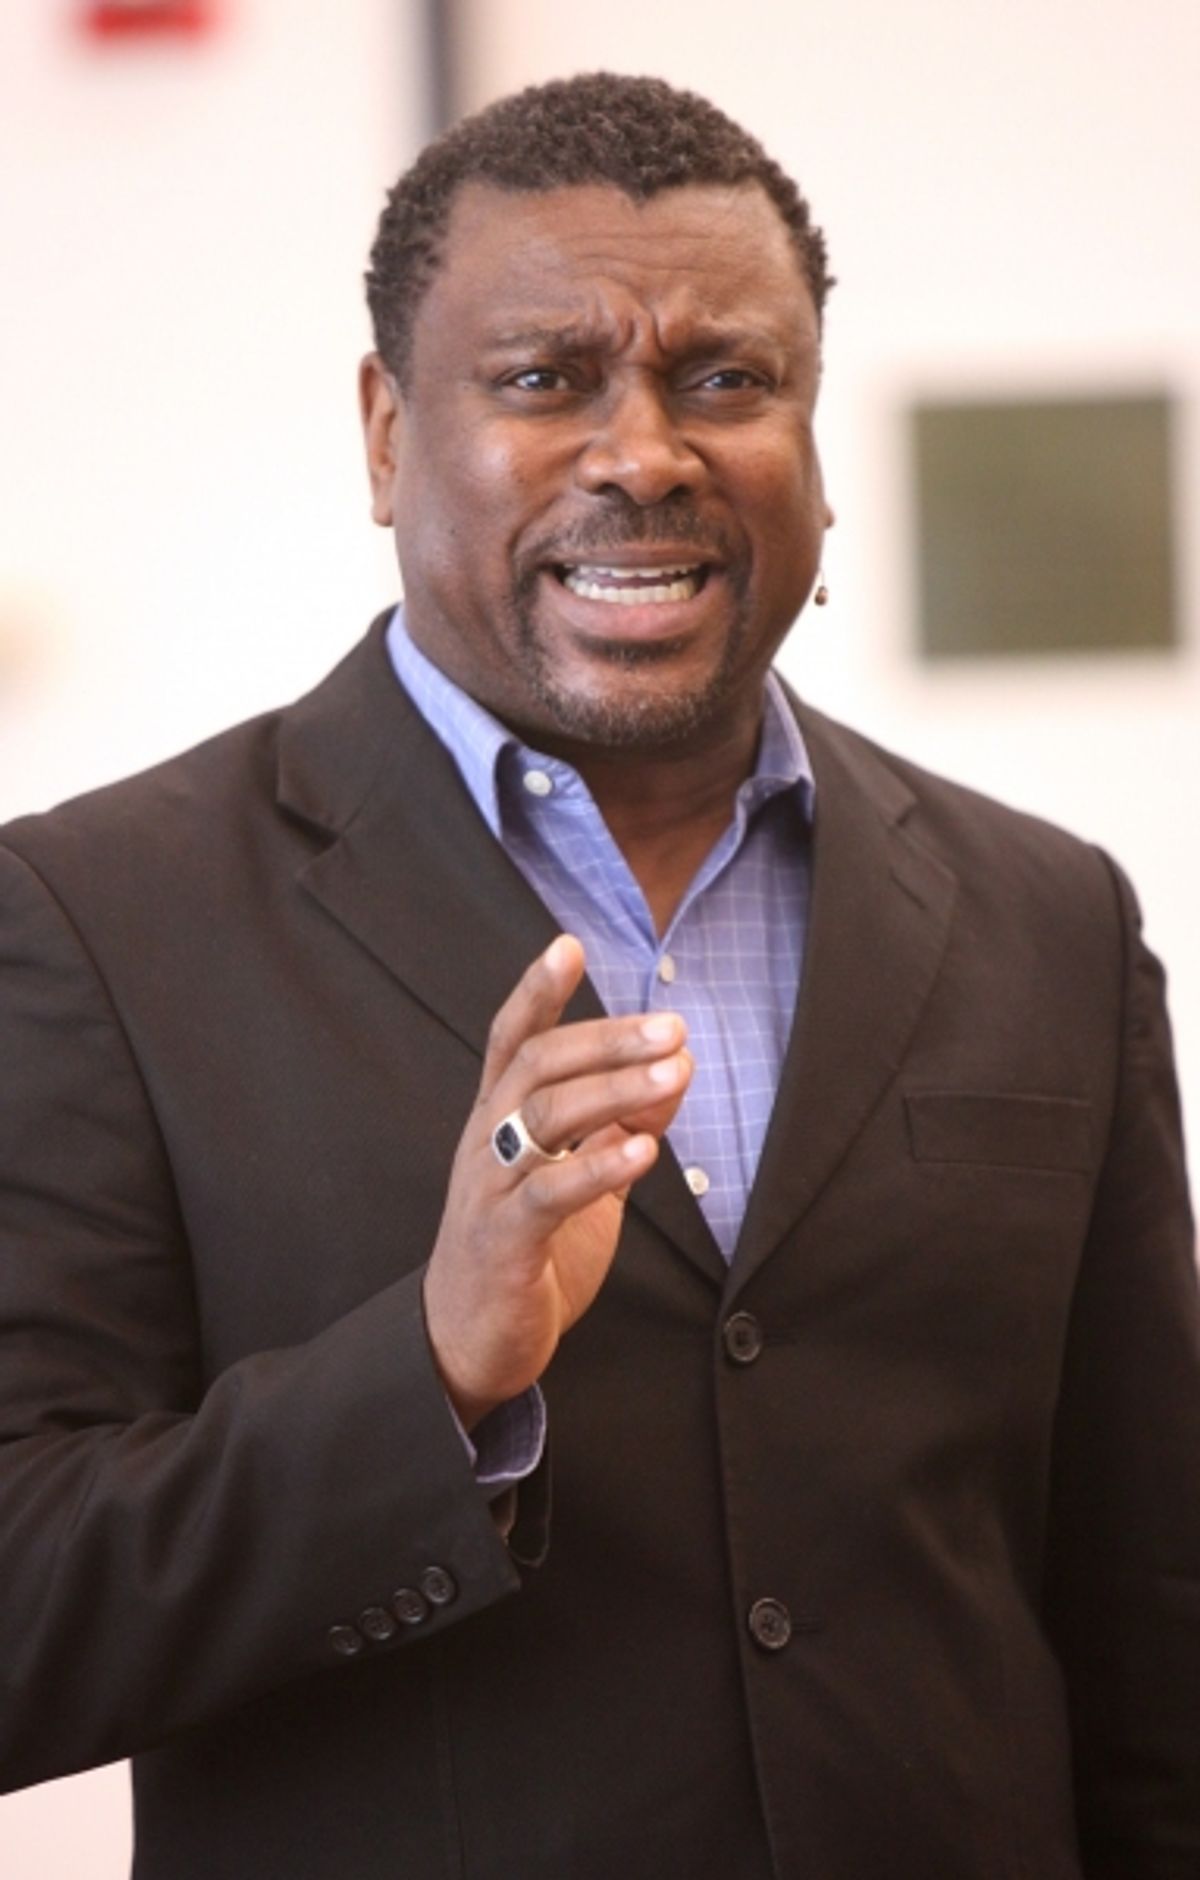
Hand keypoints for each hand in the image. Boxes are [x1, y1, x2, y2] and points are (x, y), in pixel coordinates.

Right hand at [423, 934, 690, 1428]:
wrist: (471, 1342)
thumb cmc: (526, 1252)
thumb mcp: (580, 1180)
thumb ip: (616, 1128)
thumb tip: (671, 1075)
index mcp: (497, 1120)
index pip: (512, 1040)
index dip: (537, 991)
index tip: (568, 945)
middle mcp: (485, 1142)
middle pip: (538, 1066)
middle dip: (608, 1039)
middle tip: (671, 1028)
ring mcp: (489, 1188)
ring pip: (544, 1116)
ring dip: (616, 1090)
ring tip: (676, 1074)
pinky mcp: (504, 1240)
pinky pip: (549, 1192)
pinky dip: (598, 1166)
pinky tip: (645, 1151)